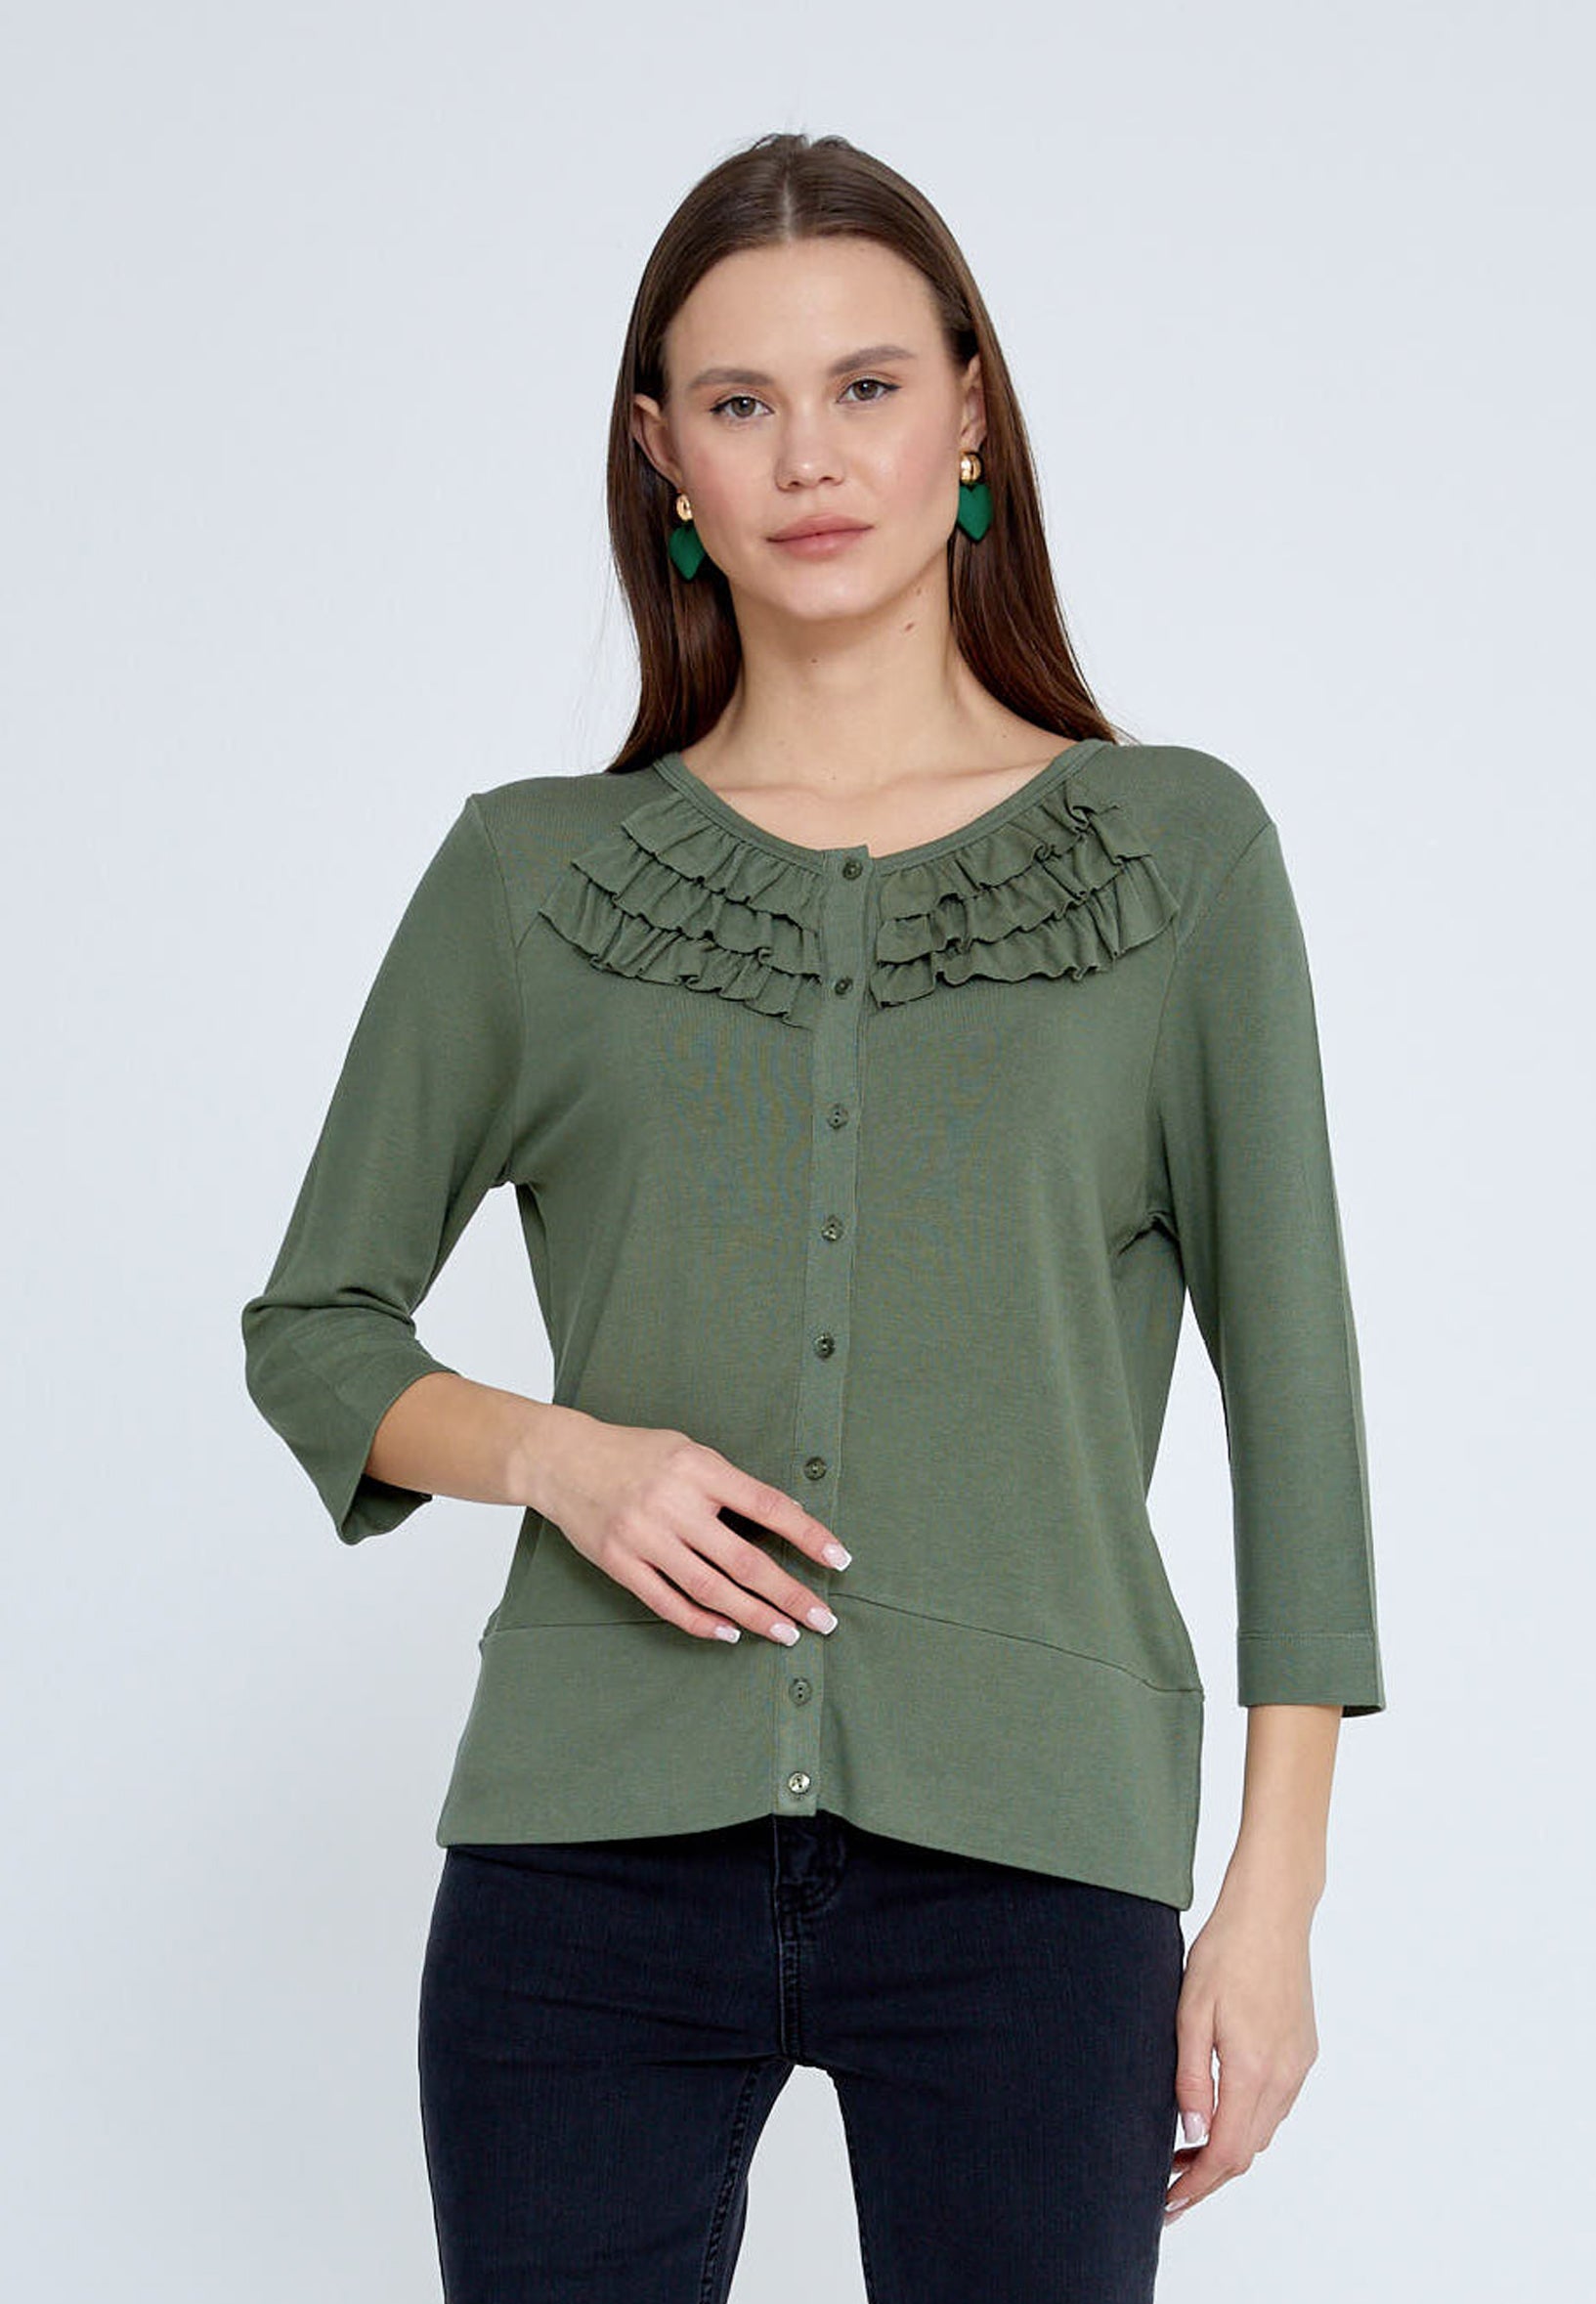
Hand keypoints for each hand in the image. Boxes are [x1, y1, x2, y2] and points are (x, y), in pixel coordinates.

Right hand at [536, 1411, 849, 1646]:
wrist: (562, 1459)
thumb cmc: (634, 1453)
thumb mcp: (688, 1452)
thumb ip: (730, 1485)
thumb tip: (786, 1517)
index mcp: (698, 1469)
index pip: (766, 1506)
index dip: (807, 1534)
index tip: (837, 1558)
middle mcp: (673, 1504)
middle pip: (743, 1559)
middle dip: (789, 1593)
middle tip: (822, 1619)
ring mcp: (644, 1536)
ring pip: (710, 1588)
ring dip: (753, 1615)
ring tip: (786, 1632)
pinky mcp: (619, 1562)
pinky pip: (666, 1601)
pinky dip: (701, 1621)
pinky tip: (730, 1633)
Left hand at [1164, 1887, 1318, 2223]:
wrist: (1271, 1912)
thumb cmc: (1226, 1951)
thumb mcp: (1191, 2012)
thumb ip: (1192, 2077)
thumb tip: (1192, 2133)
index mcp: (1253, 2070)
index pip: (1226, 2152)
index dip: (1196, 2185)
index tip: (1169, 2202)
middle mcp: (1283, 2076)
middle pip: (1247, 2150)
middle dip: (1209, 2175)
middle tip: (1169, 2183)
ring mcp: (1298, 2064)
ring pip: (1263, 2130)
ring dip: (1228, 2147)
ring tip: (1185, 2148)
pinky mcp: (1303, 2050)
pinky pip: (1276, 2103)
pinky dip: (1247, 2120)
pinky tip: (1220, 2109)